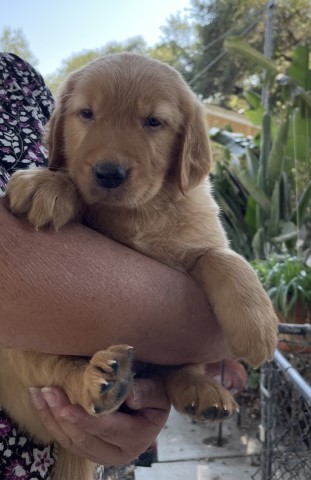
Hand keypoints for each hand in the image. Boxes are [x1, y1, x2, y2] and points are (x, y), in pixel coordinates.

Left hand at [30, 377, 169, 466]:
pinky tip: (41, 403)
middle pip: (84, 439)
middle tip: (48, 390)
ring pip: (71, 442)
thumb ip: (147, 392)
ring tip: (39, 393)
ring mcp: (100, 454)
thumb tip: (128, 395)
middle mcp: (117, 453)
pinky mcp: (88, 449)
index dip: (86, 420)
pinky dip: (51, 421)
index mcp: (136, 438)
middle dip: (62, 416)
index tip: (67, 408)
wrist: (150, 407)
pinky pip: (66, 439)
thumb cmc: (154, 395)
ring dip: (51, 418)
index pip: (108, 429)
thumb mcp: (159, 391)